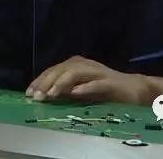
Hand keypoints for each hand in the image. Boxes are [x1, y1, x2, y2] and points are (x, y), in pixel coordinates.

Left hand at [26, 55, 152, 105]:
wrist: (135, 90)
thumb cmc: (104, 90)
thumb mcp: (79, 89)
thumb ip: (63, 90)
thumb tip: (42, 96)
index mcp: (75, 65)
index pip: (53, 70)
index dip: (40, 81)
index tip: (28, 93)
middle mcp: (85, 65)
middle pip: (61, 70)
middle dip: (46, 82)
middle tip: (36, 96)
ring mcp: (98, 72)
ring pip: (75, 73)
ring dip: (61, 83)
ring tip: (50, 95)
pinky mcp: (110, 83)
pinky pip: (95, 84)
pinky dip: (84, 88)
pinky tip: (74, 94)